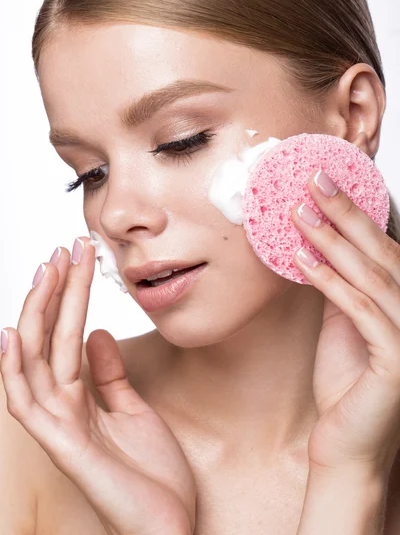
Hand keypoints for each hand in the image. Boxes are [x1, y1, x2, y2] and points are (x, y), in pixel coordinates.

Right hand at [0, 238, 195, 534]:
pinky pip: (30, 404)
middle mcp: (63, 408)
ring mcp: (60, 427)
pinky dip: (15, 370)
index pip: (67, 336)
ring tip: (46, 272)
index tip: (78, 258)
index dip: (70, 296)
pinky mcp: (65, 447)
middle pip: (51, 339)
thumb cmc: (151, 473)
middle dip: (56, 292)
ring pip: (36, 360)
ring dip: (38, 314)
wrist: (170, 525)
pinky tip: (13, 335)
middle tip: (65, 250)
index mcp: (80, 398)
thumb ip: (110, 374)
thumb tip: (96, 334)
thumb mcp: (134, 409)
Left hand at [290, 169, 399, 474]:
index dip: (358, 212)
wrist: (348, 447)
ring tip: (298, 212)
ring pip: (370, 276)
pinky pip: (358, 310)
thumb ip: (343, 287)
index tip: (329, 181)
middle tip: (313, 178)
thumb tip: (320, 243)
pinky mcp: (397, 362)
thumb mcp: (344, 325)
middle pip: (381, 252)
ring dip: (332, 240)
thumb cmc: (346, 386)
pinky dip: (328, 281)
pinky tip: (300, 258)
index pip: (384, 248)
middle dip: (345, 212)